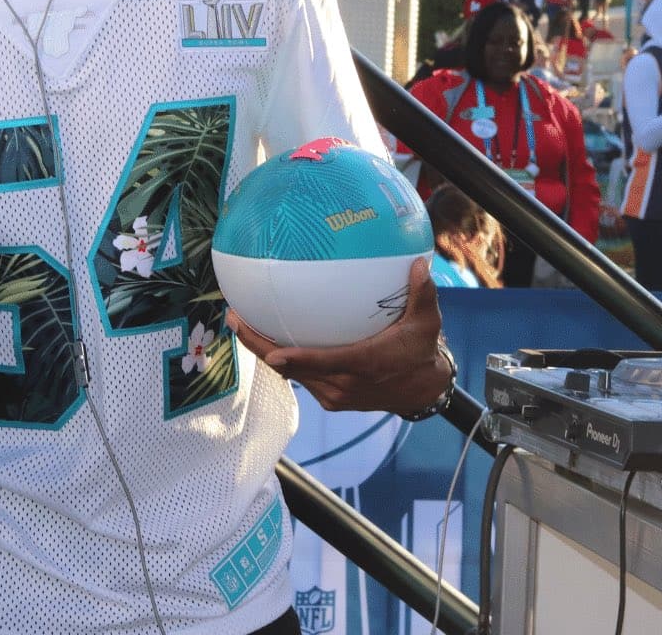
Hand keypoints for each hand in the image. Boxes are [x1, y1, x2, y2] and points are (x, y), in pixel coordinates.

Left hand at [227, 256, 449, 413]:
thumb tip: (418, 264)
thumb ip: (422, 294)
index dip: (295, 359)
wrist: (420, 390)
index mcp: (364, 364)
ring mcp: (333, 393)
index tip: (271, 350)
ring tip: (239, 322)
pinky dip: (281, 358)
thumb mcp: (427, 322)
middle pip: (292, 368)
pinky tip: (265, 336)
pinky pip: (299, 376)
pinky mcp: (330, 397)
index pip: (323, 363)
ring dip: (264, 351)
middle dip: (259, 346)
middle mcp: (343, 383)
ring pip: (290, 374)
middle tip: (234, 318)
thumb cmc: (421, 351)